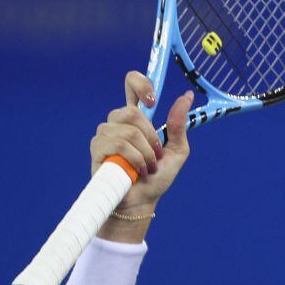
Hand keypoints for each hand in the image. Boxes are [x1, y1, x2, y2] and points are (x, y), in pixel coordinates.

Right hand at [90, 71, 193, 215]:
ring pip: (128, 131)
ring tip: (148, 167)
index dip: (140, 84)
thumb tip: (187, 96)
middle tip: (156, 156)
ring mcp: (106, 134)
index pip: (131, 85)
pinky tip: (137, 171)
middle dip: (151, 137)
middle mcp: (119, 122)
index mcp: (138, 119)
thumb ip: (178, 124)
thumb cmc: (157, 176)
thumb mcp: (177, 150)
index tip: (152, 100)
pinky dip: (135, 159)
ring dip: (145, 153)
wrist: (142, 200)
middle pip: (132, 112)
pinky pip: (118, 144)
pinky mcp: (97, 148)